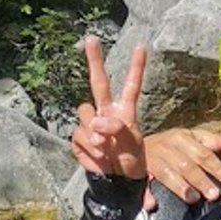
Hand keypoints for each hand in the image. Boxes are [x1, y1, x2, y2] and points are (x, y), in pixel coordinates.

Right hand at [71, 37, 145, 180]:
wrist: (117, 181)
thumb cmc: (131, 162)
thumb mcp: (133, 147)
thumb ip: (118, 130)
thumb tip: (98, 123)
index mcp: (125, 112)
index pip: (131, 86)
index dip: (136, 68)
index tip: (141, 47)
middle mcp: (107, 112)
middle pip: (99, 82)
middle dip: (95, 60)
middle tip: (91, 38)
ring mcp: (91, 123)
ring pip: (86, 112)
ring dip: (96, 130)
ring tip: (109, 149)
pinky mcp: (79, 136)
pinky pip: (80, 135)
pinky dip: (90, 147)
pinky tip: (99, 156)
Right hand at [144, 127, 220, 204]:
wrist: (133, 142)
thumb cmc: (175, 144)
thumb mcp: (195, 138)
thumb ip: (217, 141)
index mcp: (183, 138)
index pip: (203, 153)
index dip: (217, 167)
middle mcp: (168, 148)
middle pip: (187, 166)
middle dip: (201, 180)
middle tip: (214, 194)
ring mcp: (153, 161)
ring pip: (166, 174)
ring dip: (179, 186)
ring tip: (193, 198)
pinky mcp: (141, 174)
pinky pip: (144, 184)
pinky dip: (147, 194)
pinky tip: (152, 204)